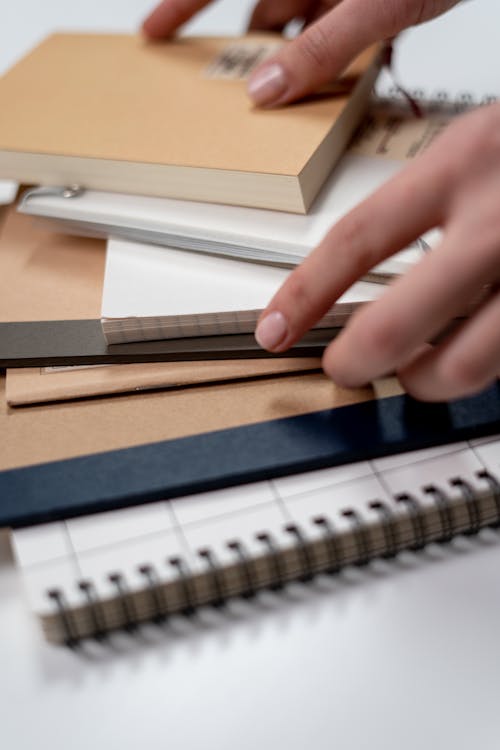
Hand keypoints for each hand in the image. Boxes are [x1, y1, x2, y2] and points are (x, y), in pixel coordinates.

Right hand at [143, 1, 459, 104]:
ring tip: (300, 95)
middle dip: (254, 51)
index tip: (151, 34)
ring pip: (301, 21)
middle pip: (261, 9)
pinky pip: (335, 23)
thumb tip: (266, 91)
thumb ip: (319, 49)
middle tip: (237, 93)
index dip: (179, 6)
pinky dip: (336, 49)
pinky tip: (346, 70)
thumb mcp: (375, 5)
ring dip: (301, 57)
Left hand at [254, 103, 499, 400]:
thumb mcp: (480, 146)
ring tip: (417, 367)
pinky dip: (484, 363)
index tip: (275, 327)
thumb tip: (361, 278)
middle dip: (357, 361)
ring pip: (466, 365)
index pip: (356, 240)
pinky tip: (478, 344)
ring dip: (427, 379)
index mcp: (465, 162)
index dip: (304, 293)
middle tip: (343, 367)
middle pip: (400, 326)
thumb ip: (431, 205)